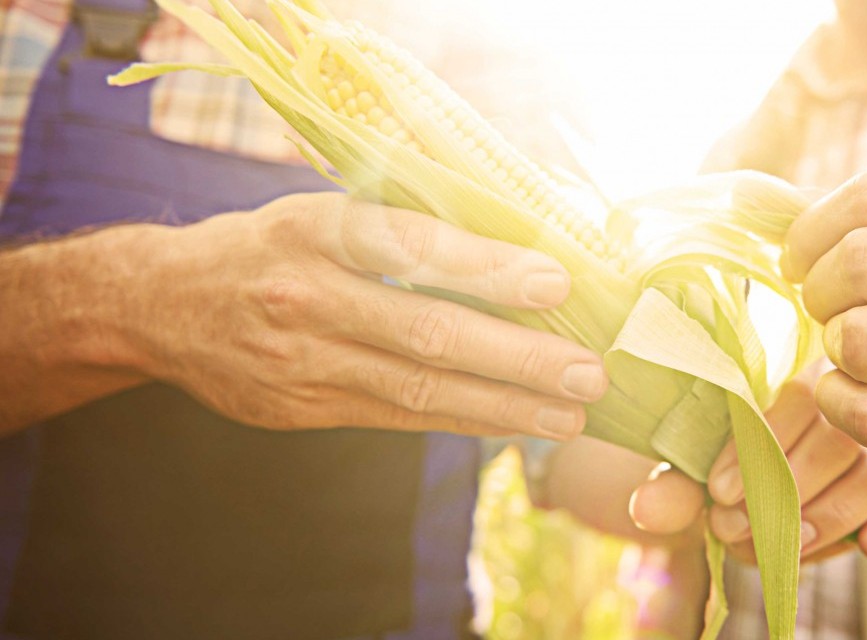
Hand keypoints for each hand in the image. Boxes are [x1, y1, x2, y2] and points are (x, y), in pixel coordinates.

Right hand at [126, 193, 607, 437]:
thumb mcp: (320, 209)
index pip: (409, 246)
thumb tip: (524, 232)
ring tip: (573, 412)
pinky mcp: (305, 409)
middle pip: (425, 330)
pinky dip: (465, 419)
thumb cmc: (270, 244)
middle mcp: (306, 295)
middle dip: (517, 356)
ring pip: (419, 387)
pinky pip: (400, 416)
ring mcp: (303, 361)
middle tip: (588, 370)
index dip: (485, 266)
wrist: (164, 305)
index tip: (556, 282)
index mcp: (313, 227)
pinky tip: (519, 423)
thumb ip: (405, 220)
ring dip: (505, 405)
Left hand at [629, 372, 866, 563]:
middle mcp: (844, 407)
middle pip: (839, 437)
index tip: (717, 493)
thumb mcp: (694, 480)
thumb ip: (675, 489)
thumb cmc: (726, 475)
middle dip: (786, 491)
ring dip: (833, 513)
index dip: (756, 450)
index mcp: (794, 383)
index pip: (792, 398)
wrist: (746, 499)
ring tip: (789, 543)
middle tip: (740, 525)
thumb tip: (646, 508)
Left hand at [784, 169, 866, 488]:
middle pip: (861, 263)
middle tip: (824, 305)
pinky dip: (836, 399)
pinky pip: (865, 412)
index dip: (811, 227)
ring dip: (831, 345)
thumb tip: (765, 202)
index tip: (801, 257)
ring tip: (849, 346)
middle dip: (819, 287)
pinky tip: (850, 390)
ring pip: (858, 340)